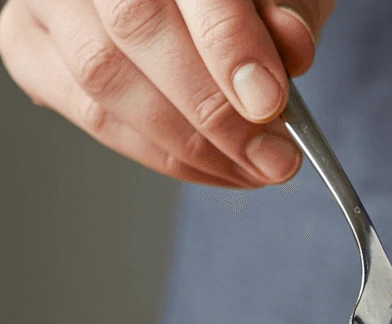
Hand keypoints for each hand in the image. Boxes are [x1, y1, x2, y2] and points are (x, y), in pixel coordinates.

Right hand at [0, 0, 335, 187]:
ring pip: (103, 81)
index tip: (270, 104)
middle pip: (133, 30)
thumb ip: (288, 8)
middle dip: (214, 114)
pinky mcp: (28, 42)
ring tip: (251, 169)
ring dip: (189, 147)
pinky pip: (88, 113)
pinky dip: (155, 152)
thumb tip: (293, 47)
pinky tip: (210, 166)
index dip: (228, 47)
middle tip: (273, 159)